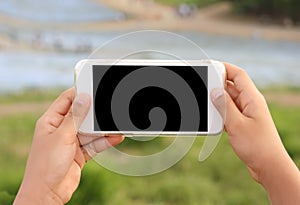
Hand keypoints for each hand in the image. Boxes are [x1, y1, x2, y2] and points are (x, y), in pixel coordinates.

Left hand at [14, 88, 123, 204]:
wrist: (47, 193)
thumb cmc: (46, 165)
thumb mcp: (62, 137)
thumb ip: (75, 118)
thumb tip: (84, 98)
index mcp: (51, 121)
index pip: (66, 100)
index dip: (79, 92)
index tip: (94, 86)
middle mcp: (61, 130)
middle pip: (82, 115)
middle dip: (95, 112)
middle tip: (109, 104)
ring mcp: (71, 142)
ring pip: (91, 130)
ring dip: (103, 128)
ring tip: (117, 123)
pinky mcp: (80, 154)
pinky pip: (95, 144)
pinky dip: (105, 141)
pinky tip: (116, 137)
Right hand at [211, 63, 299, 204]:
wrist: (268, 166)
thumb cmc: (257, 146)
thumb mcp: (236, 124)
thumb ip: (224, 105)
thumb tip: (214, 90)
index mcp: (252, 98)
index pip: (238, 75)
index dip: (224, 67)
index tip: (208, 66)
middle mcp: (249, 103)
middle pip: (231, 86)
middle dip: (216, 84)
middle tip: (200, 84)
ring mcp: (246, 113)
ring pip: (228, 100)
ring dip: (216, 100)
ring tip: (203, 102)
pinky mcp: (242, 123)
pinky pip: (228, 111)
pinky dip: (219, 112)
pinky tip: (211, 117)